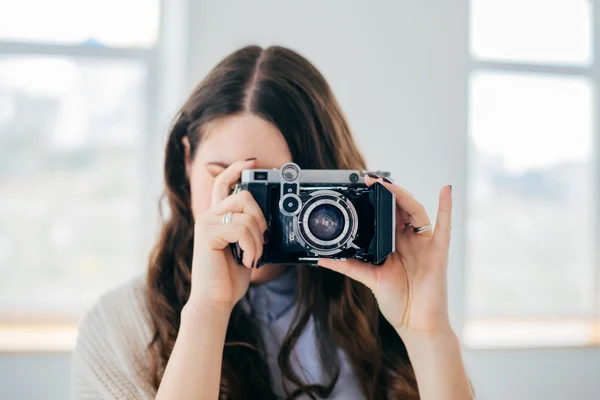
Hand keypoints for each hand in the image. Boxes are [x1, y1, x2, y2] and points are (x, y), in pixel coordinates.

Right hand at [187, 159, 267, 310]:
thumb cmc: (229, 277)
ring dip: (257, 239)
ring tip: (252, 257)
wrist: (215, 300)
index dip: (237, 168)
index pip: (223, 182)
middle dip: (261, 218)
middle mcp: (208, 216)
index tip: (252, 161)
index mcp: (216, 217)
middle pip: (244, 195)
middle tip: (261, 241)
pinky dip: (252, 247)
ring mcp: (206, 223)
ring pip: (246, 214)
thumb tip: (265, 220)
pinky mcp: (207, 234)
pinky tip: (246, 261)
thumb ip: (248, 229)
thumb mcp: (243, 248)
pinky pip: (242, 229)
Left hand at [318, 175, 452, 337]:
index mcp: (395, 243)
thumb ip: (348, 265)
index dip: (377, 199)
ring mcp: (425, 244)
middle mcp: (410, 240)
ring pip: (416, 212)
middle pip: (401, 208)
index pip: (387, 214)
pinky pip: (444, 227)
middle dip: (387, 192)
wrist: (417, 324)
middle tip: (369, 179)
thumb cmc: (399, 301)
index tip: (361, 186)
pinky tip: (445, 190)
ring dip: (402, 196)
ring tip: (387, 184)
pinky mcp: (438, 252)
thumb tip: (322, 258)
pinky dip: (446, 207)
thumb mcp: (369, 278)